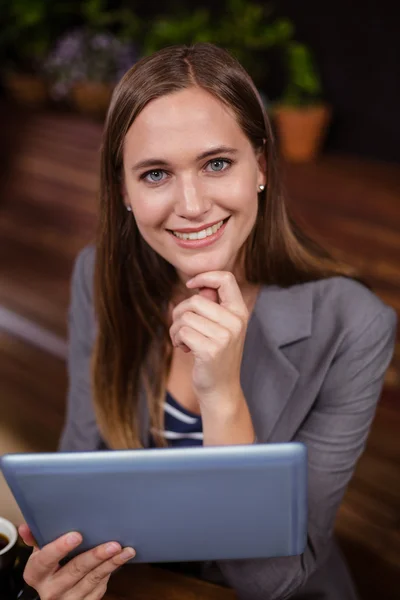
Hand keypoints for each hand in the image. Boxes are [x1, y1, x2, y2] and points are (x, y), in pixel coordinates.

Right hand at [19, 524, 135, 599]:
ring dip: (111, 564)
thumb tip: (25, 527)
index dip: (60, 548)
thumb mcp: (39, 554)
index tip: (76, 535)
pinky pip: (100, 587)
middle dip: (95, 556)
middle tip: (112, 544)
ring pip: (92, 579)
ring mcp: (68, 599)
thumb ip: (36, 539)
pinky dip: (111, 572)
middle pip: (75, 570)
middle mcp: (50, 590)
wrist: (55, 596)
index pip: (45, 560)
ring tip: (125, 551)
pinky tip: (121, 560)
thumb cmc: (49, 567)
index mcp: (36, 574)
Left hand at [169, 271, 248, 407]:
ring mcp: (225, 336)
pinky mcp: (211, 350)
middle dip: (179, 313)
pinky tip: (184, 349)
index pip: (226, 279)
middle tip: (182, 328)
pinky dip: (176, 339)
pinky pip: (182, 331)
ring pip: (185, 317)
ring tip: (183, 340)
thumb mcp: (220, 327)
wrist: (221, 389)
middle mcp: (236, 322)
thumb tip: (198, 286)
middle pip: (194, 300)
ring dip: (176, 329)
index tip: (190, 285)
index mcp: (240, 312)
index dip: (204, 276)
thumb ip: (212, 305)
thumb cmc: (215, 354)